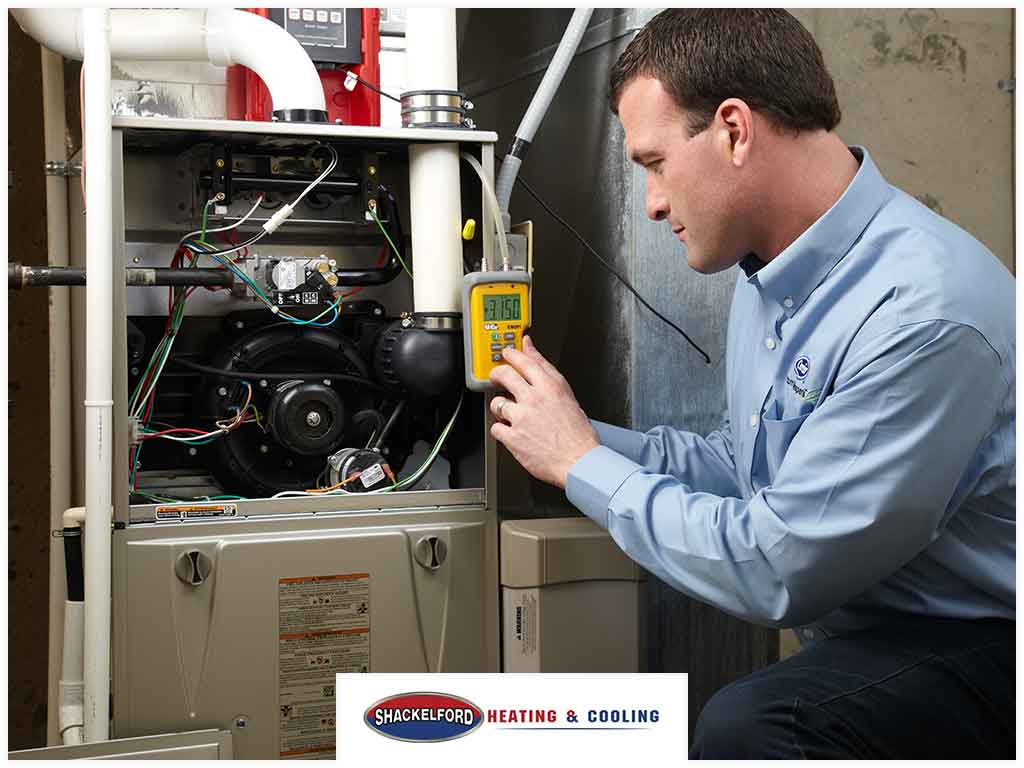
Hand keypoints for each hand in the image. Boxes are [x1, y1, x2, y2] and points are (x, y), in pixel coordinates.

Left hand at [488, 335, 598, 488]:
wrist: (579, 462)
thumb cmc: (578, 435)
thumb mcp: (567, 396)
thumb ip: (547, 371)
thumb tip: (532, 349)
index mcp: (550, 387)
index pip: (525, 361)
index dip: (512, 354)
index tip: (508, 353)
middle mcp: (534, 399)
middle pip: (504, 375)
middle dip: (496, 374)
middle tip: (496, 378)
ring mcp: (521, 418)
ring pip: (496, 403)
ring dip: (500, 407)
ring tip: (508, 413)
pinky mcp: (513, 438)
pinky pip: (495, 428)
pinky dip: (501, 430)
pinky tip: (510, 432)